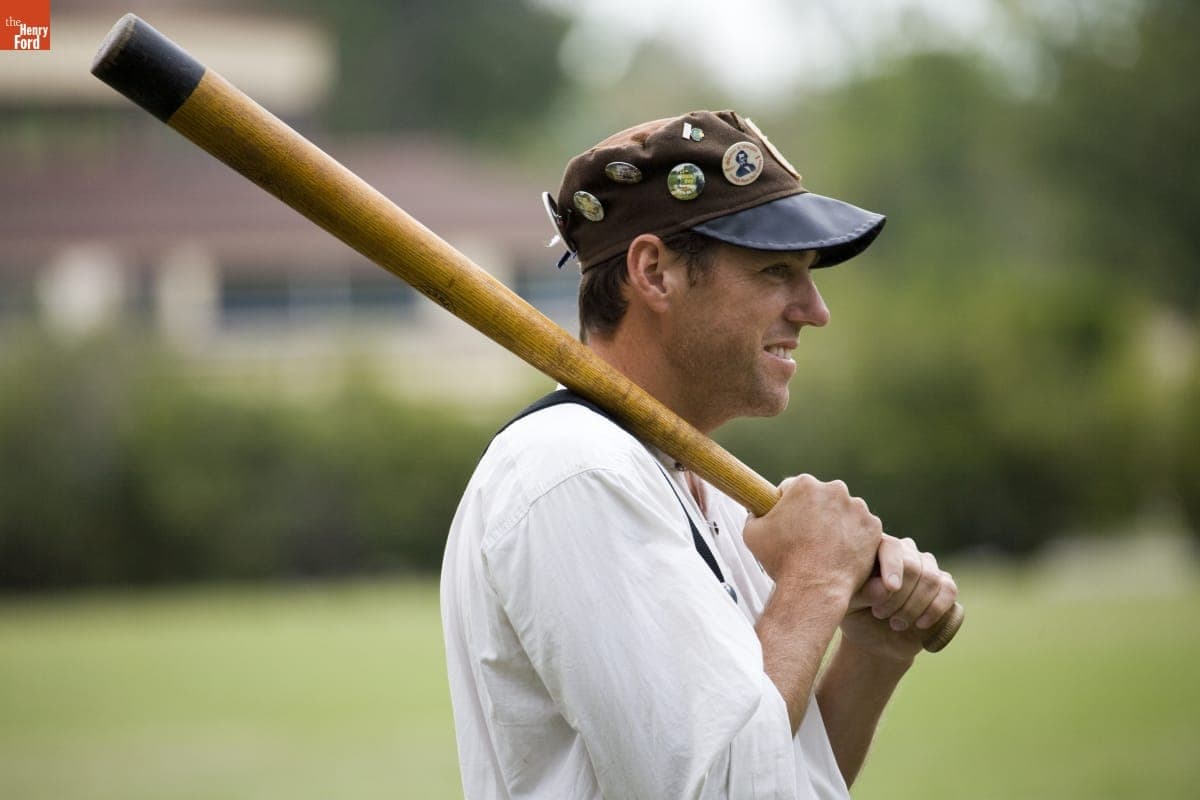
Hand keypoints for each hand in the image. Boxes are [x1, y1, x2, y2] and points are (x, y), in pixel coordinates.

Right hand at [743, 474, 881, 605]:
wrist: (814, 589)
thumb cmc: (782, 561)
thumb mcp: (752, 533)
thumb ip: (754, 514)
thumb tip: (757, 511)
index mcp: (805, 485)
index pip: (794, 488)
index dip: (789, 505)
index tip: (789, 520)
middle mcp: (835, 489)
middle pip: (823, 497)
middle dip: (816, 512)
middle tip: (807, 536)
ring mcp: (858, 508)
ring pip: (845, 511)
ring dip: (837, 524)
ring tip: (825, 548)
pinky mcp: (873, 527)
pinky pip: (862, 529)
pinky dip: (854, 539)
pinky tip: (841, 554)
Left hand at [840, 534, 958, 662]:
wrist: (876, 638)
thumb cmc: (857, 614)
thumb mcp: (850, 603)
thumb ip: (864, 592)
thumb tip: (886, 587)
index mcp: (878, 546)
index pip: (892, 546)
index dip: (893, 566)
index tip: (890, 588)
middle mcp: (905, 551)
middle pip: (913, 566)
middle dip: (899, 596)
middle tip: (880, 615)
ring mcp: (927, 566)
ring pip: (931, 579)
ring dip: (914, 606)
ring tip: (895, 623)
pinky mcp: (944, 585)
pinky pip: (948, 590)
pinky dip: (936, 610)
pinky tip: (920, 625)